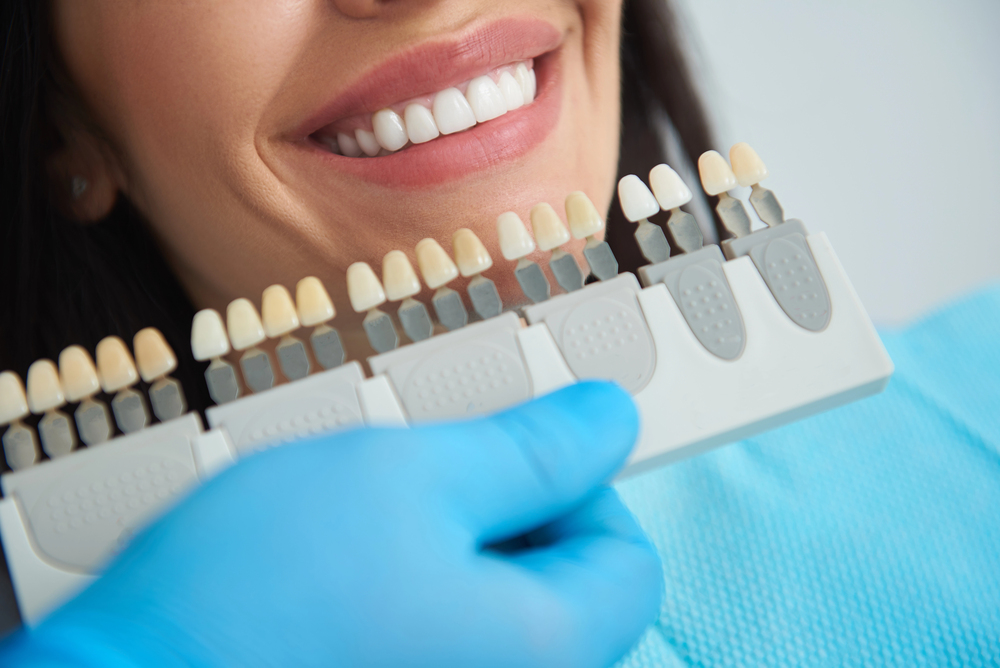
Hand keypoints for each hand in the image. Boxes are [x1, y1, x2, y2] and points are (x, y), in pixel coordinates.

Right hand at [2, 382, 661, 667]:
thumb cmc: (260, 596)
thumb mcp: (415, 477)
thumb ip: (532, 451)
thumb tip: (608, 420)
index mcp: (546, 652)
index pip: (626, 556)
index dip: (578, 486)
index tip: (509, 450)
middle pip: (558, 582)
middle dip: (501, 509)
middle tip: (420, 472)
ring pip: (487, 600)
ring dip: (447, 538)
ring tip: (367, 515)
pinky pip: (434, 629)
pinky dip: (412, 581)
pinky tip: (345, 560)